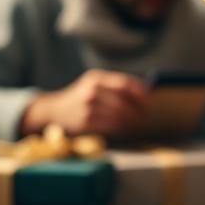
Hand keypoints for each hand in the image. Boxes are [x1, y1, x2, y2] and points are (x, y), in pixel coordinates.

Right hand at [20, 70, 147, 136]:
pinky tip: (122, 126)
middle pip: (123, 101)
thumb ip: (117, 85)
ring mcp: (87, 107)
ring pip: (118, 116)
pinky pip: (110, 126)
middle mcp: (91, 91)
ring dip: (130, 120)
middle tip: (144, 114)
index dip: (140, 93)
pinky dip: (120, 127)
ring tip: (134, 120)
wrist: (55, 109)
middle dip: (138, 109)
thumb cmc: (83, 95)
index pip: (124, 84)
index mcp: (96, 78)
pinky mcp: (85, 122)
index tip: (149, 100)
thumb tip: (147, 93)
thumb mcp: (95, 83)